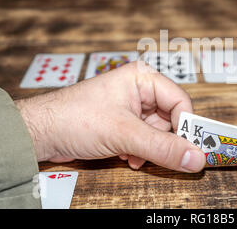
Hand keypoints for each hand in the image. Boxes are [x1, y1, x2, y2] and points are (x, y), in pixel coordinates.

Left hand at [15, 61, 205, 172]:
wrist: (40, 132)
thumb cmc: (74, 118)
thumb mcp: (124, 134)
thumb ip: (163, 147)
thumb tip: (196, 158)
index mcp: (143, 77)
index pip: (180, 101)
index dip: (186, 126)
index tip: (191, 149)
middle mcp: (139, 89)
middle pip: (170, 118)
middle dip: (162, 140)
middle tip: (157, 154)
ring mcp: (131, 107)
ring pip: (157, 132)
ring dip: (148, 148)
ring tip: (131, 154)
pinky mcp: (122, 123)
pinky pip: (144, 139)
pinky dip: (139, 151)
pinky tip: (125, 156)